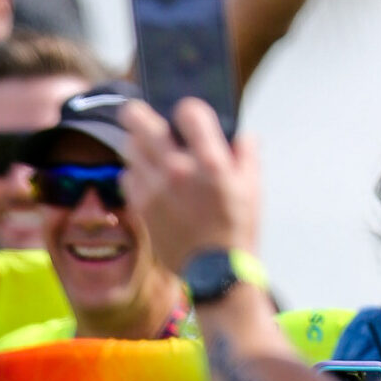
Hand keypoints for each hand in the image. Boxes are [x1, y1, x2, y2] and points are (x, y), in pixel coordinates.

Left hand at [120, 100, 260, 273]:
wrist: (215, 272)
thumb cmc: (238, 228)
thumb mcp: (253, 186)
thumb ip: (247, 153)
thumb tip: (242, 134)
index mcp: (210, 161)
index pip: (188, 111)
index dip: (186, 108)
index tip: (185, 114)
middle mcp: (178, 170)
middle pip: (142, 122)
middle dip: (137, 113)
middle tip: (136, 113)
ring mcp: (155, 189)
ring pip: (129, 148)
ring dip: (135, 143)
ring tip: (143, 146)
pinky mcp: (142, 207)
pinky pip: (126, 177)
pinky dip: (133, 172)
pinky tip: (144, 175)